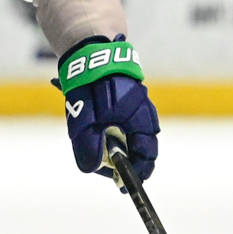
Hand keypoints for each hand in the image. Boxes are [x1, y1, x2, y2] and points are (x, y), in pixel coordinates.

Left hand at [57, 37, 158, 180]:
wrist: (90, 50)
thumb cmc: (90, 85)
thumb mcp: (85, 120)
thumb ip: (89, 146)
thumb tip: (93, 168)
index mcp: (140, 118)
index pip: (147, 153)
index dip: (137, 171)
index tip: (124, 183)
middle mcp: (143, 111)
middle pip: (140, 145)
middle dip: (126, 161)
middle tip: (111, 173)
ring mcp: (137, 103)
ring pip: (131, 134)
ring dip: (117, 146)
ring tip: (100, 154)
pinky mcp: (127, 98)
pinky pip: (124, 122)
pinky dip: (113, 132)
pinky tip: (98, 131)